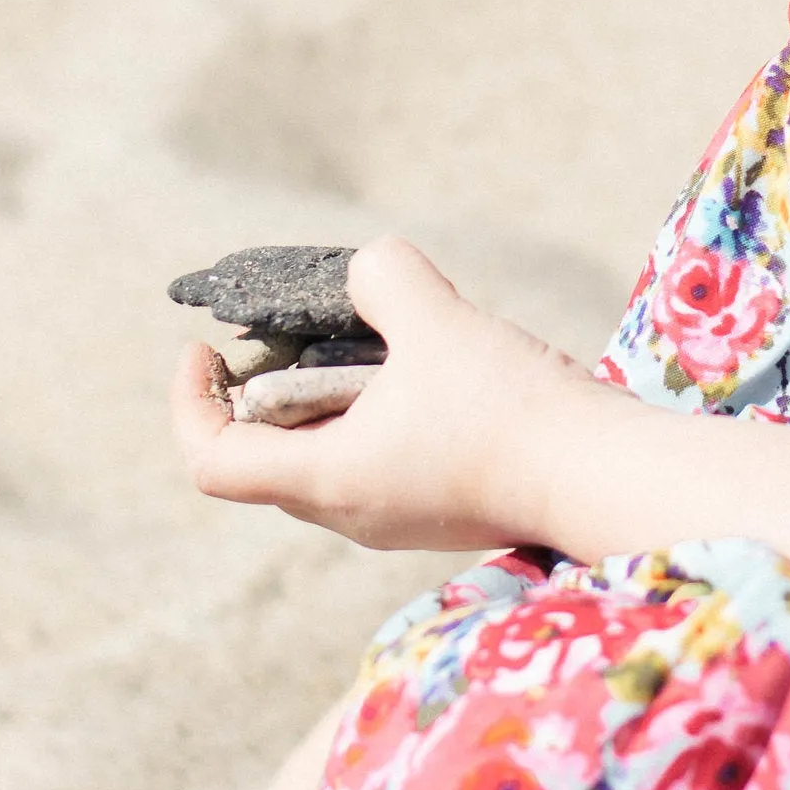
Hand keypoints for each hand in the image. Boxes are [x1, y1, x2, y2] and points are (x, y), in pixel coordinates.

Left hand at [171, 235, 591, 553]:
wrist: (599, 474)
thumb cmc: (510, 409)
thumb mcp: (437, 319)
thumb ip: (384, 278)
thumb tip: (368, 272)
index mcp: (327, 478)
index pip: (213, 462)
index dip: (190, 402)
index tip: (206, 350)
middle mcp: (349, 511)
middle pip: (264, 457)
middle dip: (259, 391)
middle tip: (284, 332)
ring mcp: (394, 518)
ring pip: (323, 457)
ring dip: (321, 398)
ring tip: (360, 338)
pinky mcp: (437, 509)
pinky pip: (374, 461)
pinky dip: (370, 412)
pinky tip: (421, 367)